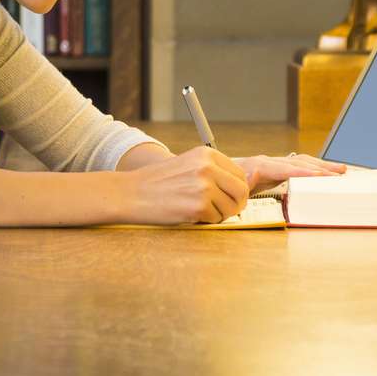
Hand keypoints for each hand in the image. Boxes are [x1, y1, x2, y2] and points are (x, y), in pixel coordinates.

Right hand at [119, 146, 249, 224]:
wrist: (130, 193)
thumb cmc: (157, 182)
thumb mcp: (188, 165)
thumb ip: (214, 172)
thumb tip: (246, 185)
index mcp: (206, 154)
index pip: (239, 175)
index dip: (235, 190)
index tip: (226, 197)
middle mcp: (207, 167)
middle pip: (241, 191)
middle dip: (234, 204)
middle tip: (220, 209)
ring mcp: (203, 187)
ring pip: (231, 208)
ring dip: (219, 214)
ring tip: (198, 210)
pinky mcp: (198, 206)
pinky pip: (216, 220)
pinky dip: (206, 221)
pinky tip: (189, 214)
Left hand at [234, 154, 346, 193]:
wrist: (218, 176)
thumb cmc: (228, 185)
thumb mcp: (234, 187)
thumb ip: (244, 182)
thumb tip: (252, 176)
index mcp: (259, 166)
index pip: (286, 169)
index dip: (303, 172)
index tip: (319, 175)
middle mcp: (268, 160)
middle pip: (299, 163)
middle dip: (320, 168)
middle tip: (339, 175)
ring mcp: (274, 162)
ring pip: (302, 161)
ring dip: (322, 165)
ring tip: (342, 170)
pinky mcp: (277, 166)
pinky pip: (299, 164)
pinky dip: (315, 166)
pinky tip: (327, 170)